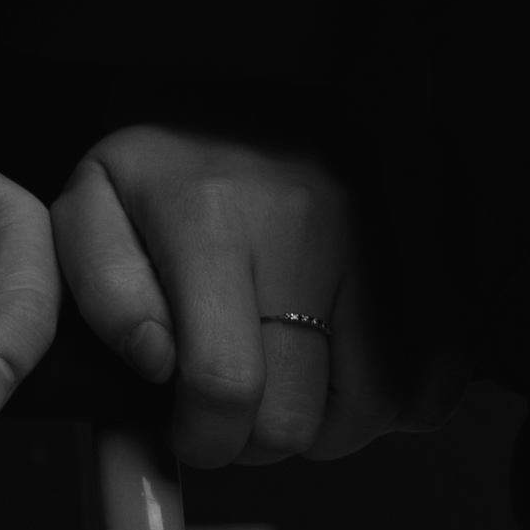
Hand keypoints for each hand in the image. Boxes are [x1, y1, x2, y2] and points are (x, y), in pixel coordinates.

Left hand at [54, 124, 471, 470]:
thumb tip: (157, 362)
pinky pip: (435, 372)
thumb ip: (104, 292)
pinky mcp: (420, 249)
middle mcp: (308, 223)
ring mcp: (376, 235)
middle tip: (233, 404)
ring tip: (283, 382)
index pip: (225, 386)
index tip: (187, 422)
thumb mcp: (94, 206)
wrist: (246, 88)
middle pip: (295, 417)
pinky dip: (399, 399)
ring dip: (323, 424)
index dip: (200, 435)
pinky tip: (346, 374)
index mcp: (215, 218)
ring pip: (371, 408)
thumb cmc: (165, 170)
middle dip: (253, 440)